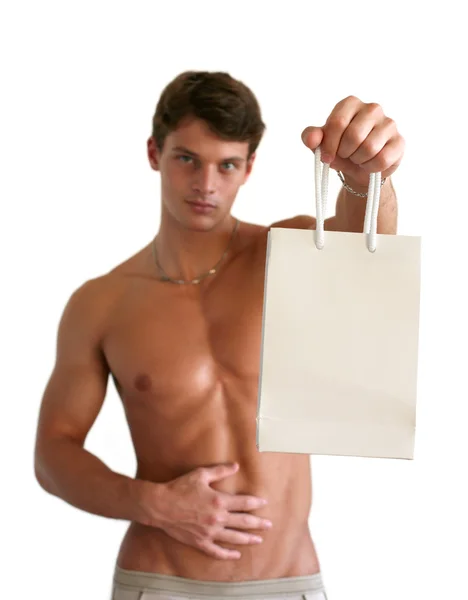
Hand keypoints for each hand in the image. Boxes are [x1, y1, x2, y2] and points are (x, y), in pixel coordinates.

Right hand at [141, 462, 271, 559]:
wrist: (160, 505)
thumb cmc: (180, 487)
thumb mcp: (201, 474)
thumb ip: (220, 470)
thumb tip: (236, 466)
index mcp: (219, 501)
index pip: (244, 503)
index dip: (256, 503)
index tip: (264, 503)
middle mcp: (217, 518)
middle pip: (243, 522)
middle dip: (258, 523)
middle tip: (269, 525)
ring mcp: (209, 532)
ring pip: (234, 538)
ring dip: (248, 539)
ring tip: (258, 540)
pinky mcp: (200, 542)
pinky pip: (217, 551)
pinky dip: (228, 554)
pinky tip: (236, 555)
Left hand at [301, 96, 404, 187]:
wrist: (358, 168)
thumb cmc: (339, 150)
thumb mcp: (320, 144)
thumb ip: (310, 137)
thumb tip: (311, 139)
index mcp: (350, 104)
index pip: (337, 123)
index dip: (329, 145)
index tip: (326, 157)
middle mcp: (372, 108)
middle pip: (354, 135)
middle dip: (345, 153)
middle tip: (346, 155)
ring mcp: (389, 123)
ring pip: (369, 148)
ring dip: (358, 160)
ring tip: (357, 158)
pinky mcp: (399, 141)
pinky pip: (383, 159)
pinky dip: (371, 167)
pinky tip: (369, 164)